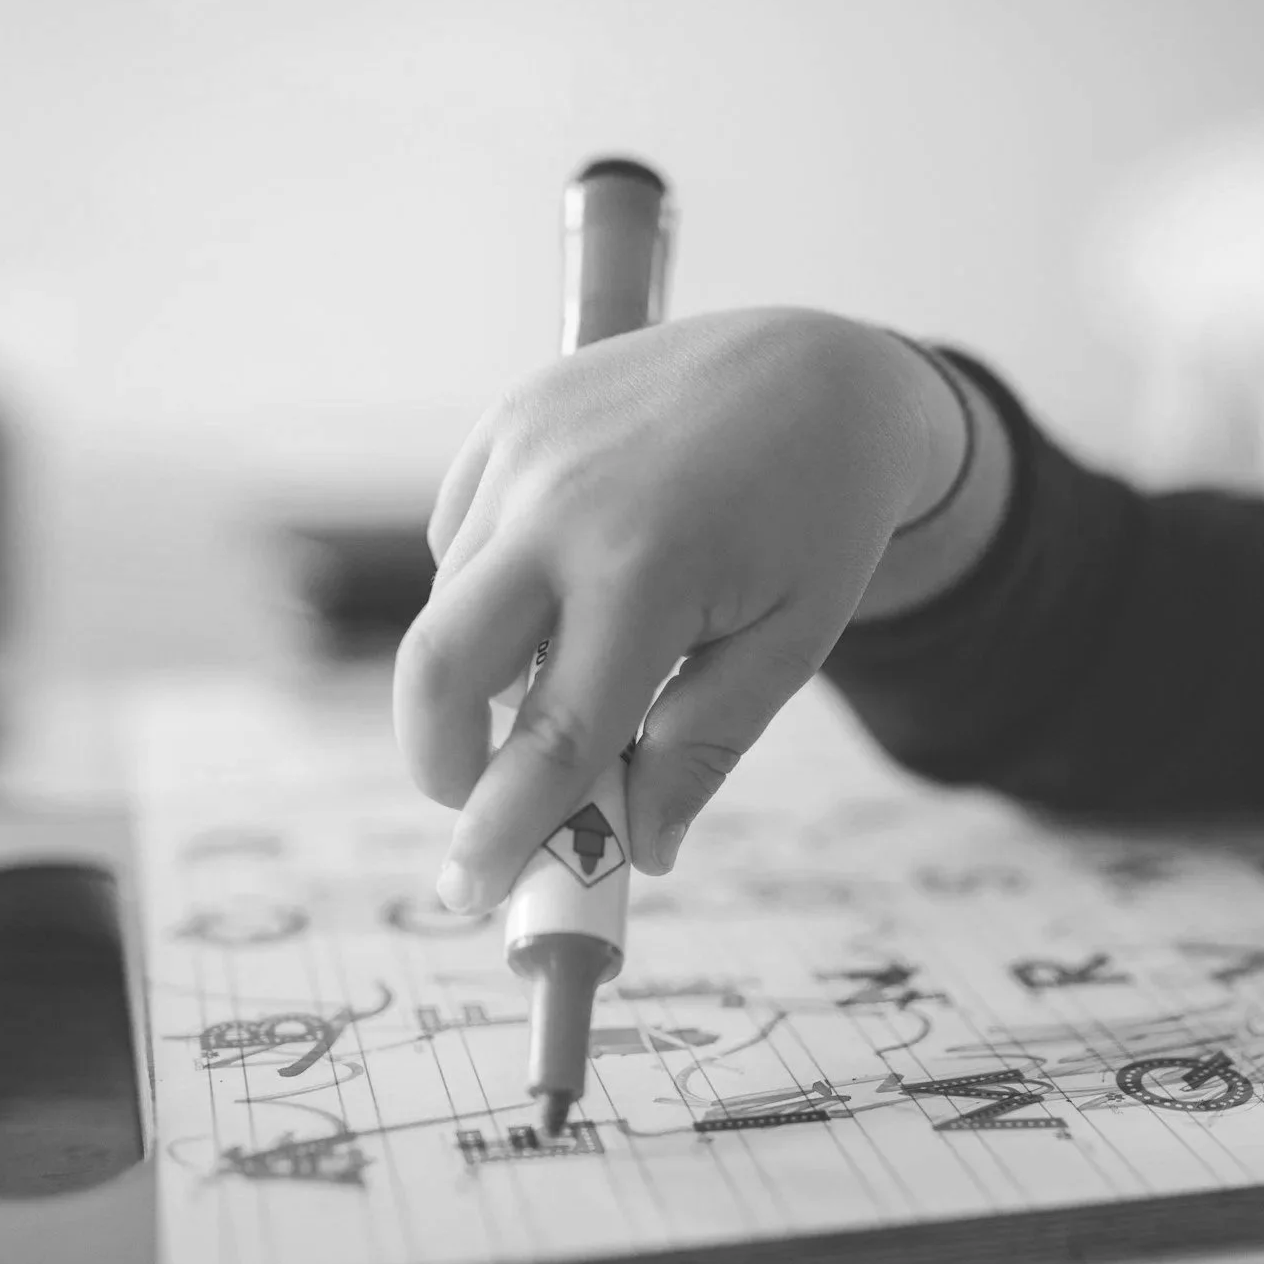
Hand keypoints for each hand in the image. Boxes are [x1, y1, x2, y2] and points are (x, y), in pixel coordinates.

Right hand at [394, 307, 951, 913]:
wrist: (823, 371)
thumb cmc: (819, 519)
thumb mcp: (790, 644)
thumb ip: (703, 748)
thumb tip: (634, 847)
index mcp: (646, 572)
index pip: (550, 737)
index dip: (503, 828)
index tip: (471, 893)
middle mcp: (562, 504)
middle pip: (439, 670)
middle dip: (441, 762)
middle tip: (481, 807)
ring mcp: (524, 450)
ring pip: (448, 608)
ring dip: (484, 675)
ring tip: (580, 668)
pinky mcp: (509, 417)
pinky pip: (458, 538)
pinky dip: (489, 592)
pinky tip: (569, 583)